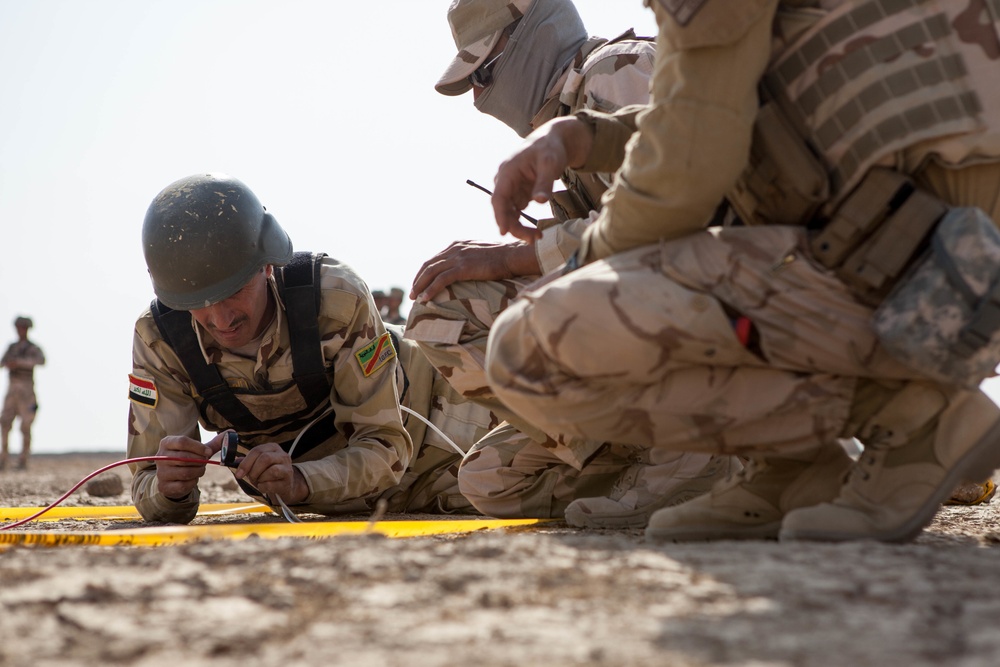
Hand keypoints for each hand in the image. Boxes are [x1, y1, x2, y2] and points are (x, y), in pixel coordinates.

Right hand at [155, 434, 214, 500]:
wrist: (172, 478)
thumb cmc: (187, 459)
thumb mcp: (197, 450)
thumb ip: (213, 443)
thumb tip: (231, 433)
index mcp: (167, 443)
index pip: (182, 441)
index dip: (199, 447)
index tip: (209, 452)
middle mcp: (161, 457)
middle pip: (185, 457)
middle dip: (200, 461)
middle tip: (205, 462)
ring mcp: (160, 472)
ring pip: (185, 472)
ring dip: (198, 472)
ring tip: (200, 470)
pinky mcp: (163, 486)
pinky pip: (183, 485)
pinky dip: (193, 482)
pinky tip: (193, 479)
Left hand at [233, 442, 308, 503]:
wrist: (285, 486)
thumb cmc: (268, 473)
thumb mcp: (258, 464)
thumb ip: (246, 461)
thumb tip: (233, 462)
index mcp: (273, 448)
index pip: (257, 450)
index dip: (246, 463)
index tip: (238, 474)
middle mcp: (283, 455)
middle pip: (265, 458)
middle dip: (253, 471)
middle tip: (250, 478)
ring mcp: (287, 468)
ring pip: (271, 471)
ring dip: (260, 479)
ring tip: (259, 481)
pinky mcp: (287, 482)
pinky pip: (271, 484)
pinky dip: (263, 487)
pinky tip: (264, 487)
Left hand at [410, 240, 540, 302]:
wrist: (511, 256)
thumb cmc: (501, 258)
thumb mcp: (480, 254)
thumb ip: (469, 259)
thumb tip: (466, 270)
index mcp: (457, 245)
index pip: (434, 259)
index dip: (424, 272)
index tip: (419, 283)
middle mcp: (454, 249)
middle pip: (428, 265)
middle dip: (418, 280)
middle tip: (413, 293)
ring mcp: (458, 257)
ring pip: (431, 272)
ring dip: (420, 286)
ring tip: (415, 298)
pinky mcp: (463, 268)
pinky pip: (441, 280)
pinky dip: (431, 289)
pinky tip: (426, 299)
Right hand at [492, 117, 592, 241]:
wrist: (554, 140)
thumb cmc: (550, 148)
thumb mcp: (550, 163)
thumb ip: (545, 182)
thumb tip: (540, 201)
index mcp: (507, 172)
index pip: (499, 198)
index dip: (500, 216)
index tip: (504, 232)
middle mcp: (505, 181)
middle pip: (503, 209)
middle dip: (514, 226)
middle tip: (532, 239)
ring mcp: (512, 188)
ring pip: (510, 213)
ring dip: (519, 227)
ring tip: (536, 237)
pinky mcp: (519, 193)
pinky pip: (517, 211)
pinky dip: (524, 222)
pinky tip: (535, 232)